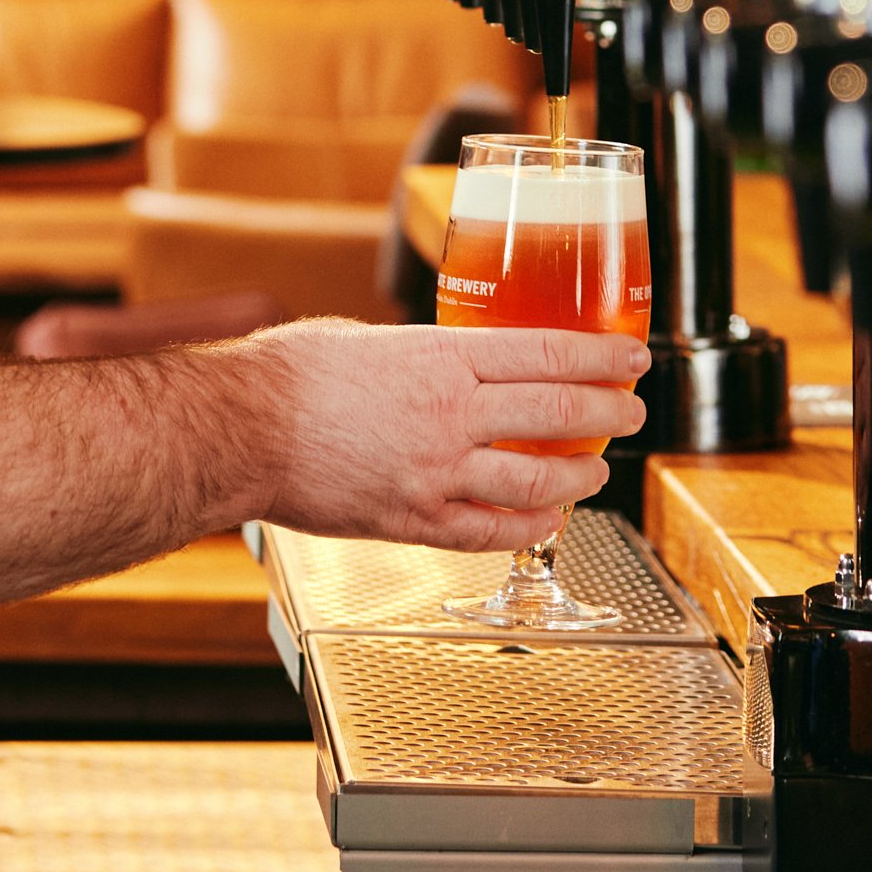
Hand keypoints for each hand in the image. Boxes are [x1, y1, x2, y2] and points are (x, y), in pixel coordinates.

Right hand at [235, 318, 649, 552]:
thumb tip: (449, 359)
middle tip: (632, 410)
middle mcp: (452, 414)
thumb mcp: (368, 339)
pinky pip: (490, 531)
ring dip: (580, 476)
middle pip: (560, 413)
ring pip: (538, 479)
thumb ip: (421, 353)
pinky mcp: (414, 519)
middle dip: (609, 412)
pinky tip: (546, 522)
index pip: (549, 352)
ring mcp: (437, 472)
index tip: (632, 354)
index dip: (602, 355)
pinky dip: (529, 528)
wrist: (240, 429)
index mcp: (442, 357)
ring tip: (597, 471)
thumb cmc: (289, 376)